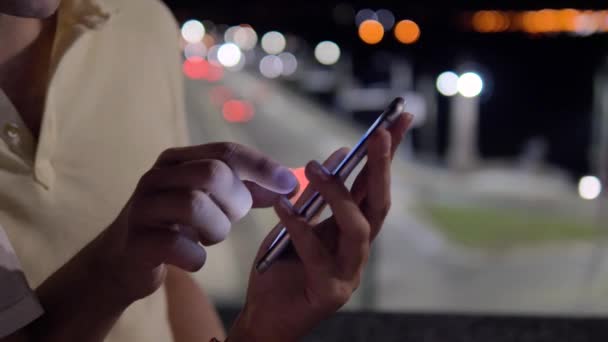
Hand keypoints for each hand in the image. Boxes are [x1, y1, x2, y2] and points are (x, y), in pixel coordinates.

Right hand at [98, 142, 297, 302]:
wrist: (122, 260)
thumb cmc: (172, 226)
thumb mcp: (208, 202)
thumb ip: (244, 190)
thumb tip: (288, 184)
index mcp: (176, 161)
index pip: (226, 152)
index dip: (262, 167)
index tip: (290, 185)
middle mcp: (157, 177)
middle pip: (214, 174)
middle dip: (236, 201)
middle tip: (232, 218)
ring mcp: (142, 208)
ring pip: (195, 206)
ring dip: (216, 229)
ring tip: (207, 237)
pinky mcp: (136, 241)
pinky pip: (177, 246)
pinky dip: (195, 257)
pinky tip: (191, 258)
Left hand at [230, 114, 412, 341]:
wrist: (265, 316)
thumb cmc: (283, 267)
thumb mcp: (299, 223)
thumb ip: (318, 197)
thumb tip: (337, 155)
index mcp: (353, 231)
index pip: (376, 187)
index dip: (389, 155)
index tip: (399, 120)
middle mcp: (358, 250)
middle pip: (379, 204)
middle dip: (382, 167)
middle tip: (379, 134)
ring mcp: (348, 273)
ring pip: (358, 228)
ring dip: (338, 194)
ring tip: (314, 167)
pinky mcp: (328, 292)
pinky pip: (315, 253)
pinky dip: (298, 226)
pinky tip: (282, 206)